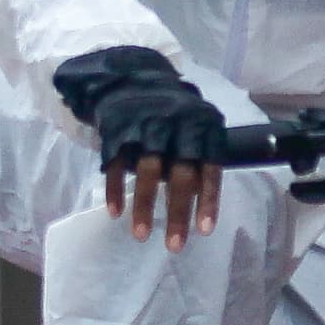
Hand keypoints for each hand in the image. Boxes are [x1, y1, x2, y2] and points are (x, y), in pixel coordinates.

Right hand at [53, 46, 226, 247]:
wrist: (131, 78)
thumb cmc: (172, 115)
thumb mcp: (195, 127)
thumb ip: (200, 158)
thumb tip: (203, 202)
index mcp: (202, 129)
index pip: (209, 168)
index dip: (208, 200)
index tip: (204, 231)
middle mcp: (176, 128)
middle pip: (180, 175)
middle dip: (177, 213)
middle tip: (175, 246)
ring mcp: (146, 127)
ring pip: (147, 171)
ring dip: (143, 206)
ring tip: (140, 235)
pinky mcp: (118, 129)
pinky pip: (116, 163)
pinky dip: (114, 189)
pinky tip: (114, 213)